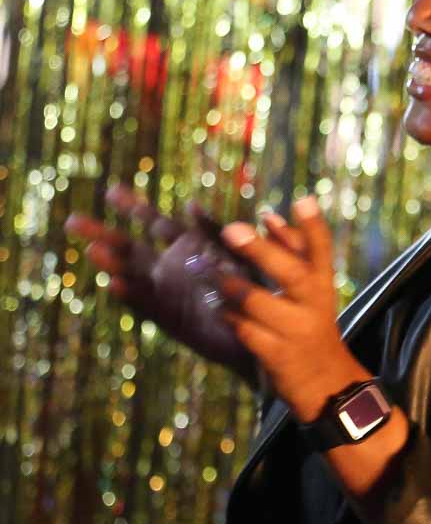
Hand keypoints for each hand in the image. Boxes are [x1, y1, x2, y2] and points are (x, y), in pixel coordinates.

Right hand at [64, 184, 259, 375]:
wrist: (264, 333)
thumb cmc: (253, 289)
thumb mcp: (238, 254)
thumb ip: (213, 232)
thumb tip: (190, 204)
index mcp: (187, 247)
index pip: (155, 222)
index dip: (134, 207)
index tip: (111, 191)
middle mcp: (170, 268)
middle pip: (131, 248)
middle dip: (104, 234)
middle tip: (72, 221)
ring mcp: (167, 293)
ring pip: (133, 275)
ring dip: (114, 264)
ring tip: (92, 251)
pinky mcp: (170, 318)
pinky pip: (147, 305)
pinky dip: (131, 295)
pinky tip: (113, 284)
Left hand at [213, 195, 364, 420]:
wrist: (325, 381)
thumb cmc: (309, 322)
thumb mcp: (313, 289)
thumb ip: (294, 251)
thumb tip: (268, 216)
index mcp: (322, 282)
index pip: (321, 249)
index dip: (313, 226)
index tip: (301, 200)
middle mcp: (313, 303)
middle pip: (290, 272)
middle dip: (260, 250)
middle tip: (231, 229)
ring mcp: (294, 329)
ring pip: (257, 302)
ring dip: (227, 284)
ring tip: (201, 266)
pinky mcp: (276, 353)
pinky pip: (244, 330)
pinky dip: (227, 316)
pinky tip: (215, 306)